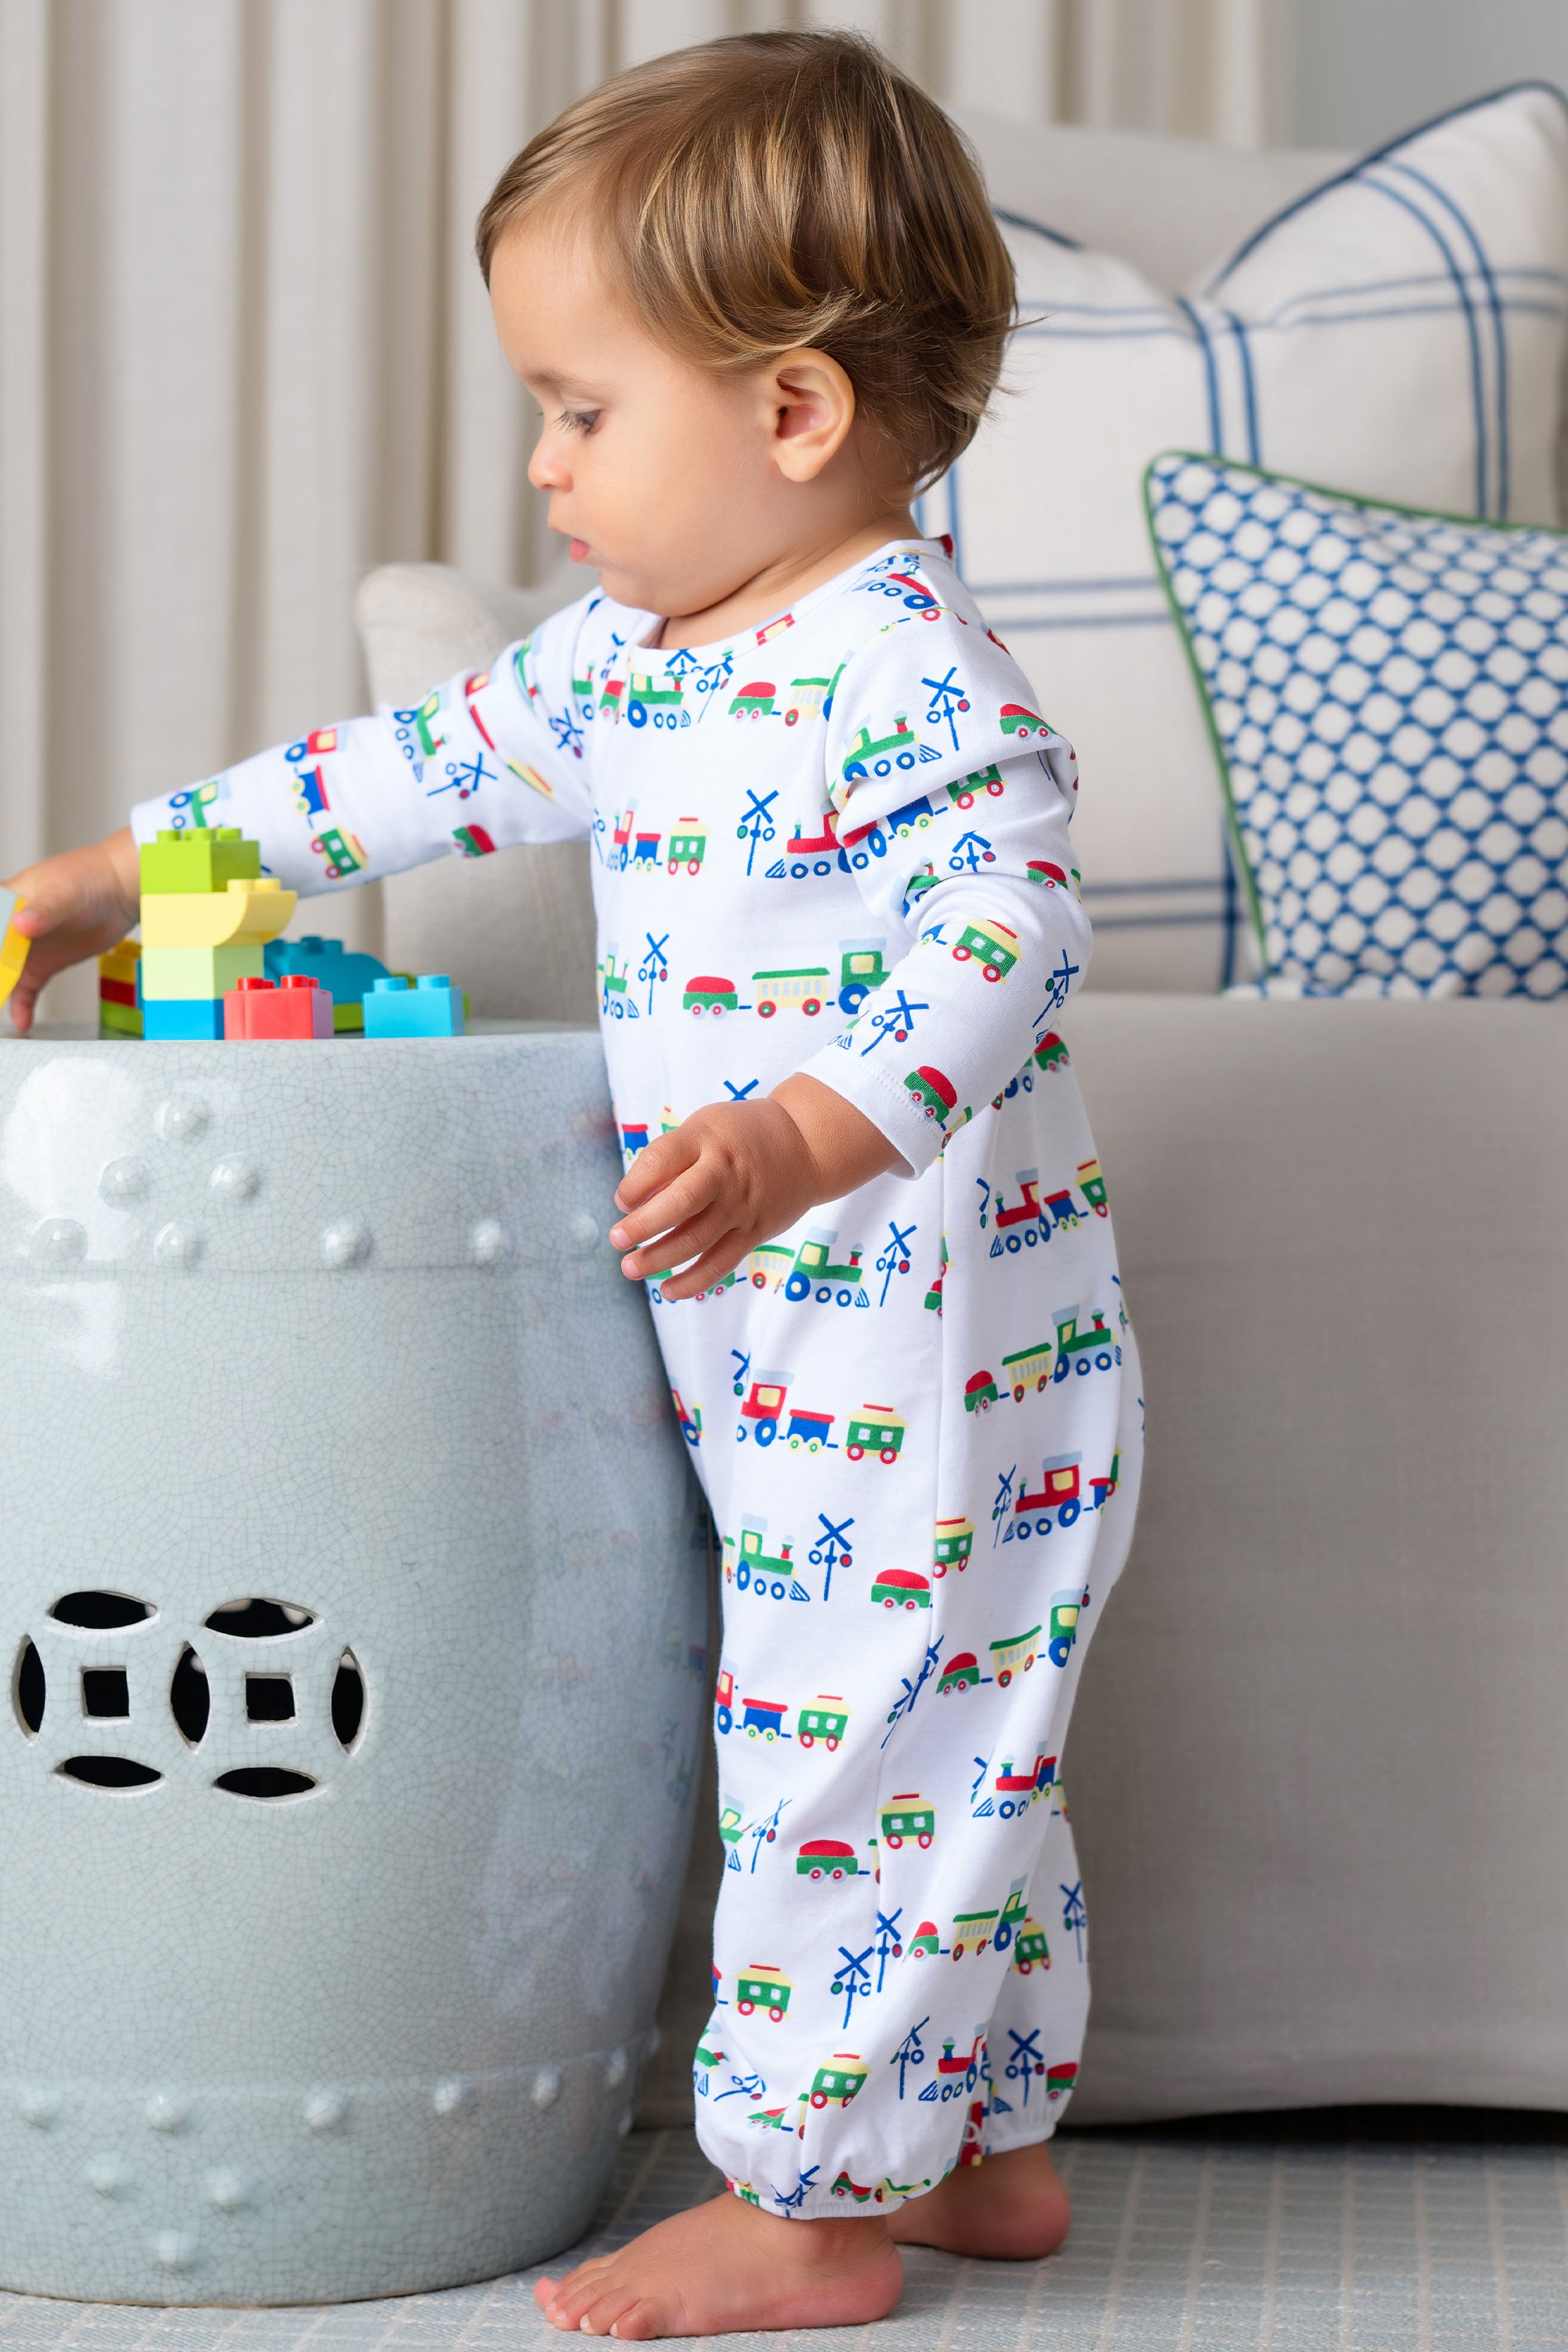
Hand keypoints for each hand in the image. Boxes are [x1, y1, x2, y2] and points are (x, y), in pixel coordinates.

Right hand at [3, 828, 140, 1034]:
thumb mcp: (63, 893)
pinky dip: (22, 1006)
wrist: (120, 893)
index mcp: (4, 901)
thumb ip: (42, 910)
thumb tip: (20, 925)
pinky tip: (22, 1022)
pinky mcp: (43, 965)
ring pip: (3, 976)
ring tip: (0, 1015)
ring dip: (0, 994)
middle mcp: (9, 927)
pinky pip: (25, 990)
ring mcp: (25, 948)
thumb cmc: (89, 879)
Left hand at [608, 1073, 901, 1301]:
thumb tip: (631, 1200)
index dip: (636, 1183)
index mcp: (707, 1139)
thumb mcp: (705, 1126)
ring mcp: (742, 1206)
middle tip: (616, 1239)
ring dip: (660, 1258)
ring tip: (630, 1268)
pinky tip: (667, 1290)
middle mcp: (725, 1173)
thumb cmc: (741, 1136)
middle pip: (680, 1203)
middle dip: (643, 1225)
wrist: (806, 1146)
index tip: (620, 1200)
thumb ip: (671, 1158)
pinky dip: (693, 1281)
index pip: (662, 1160)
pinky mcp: (755, 1232)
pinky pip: (721, 1262)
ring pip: (697, 1239)